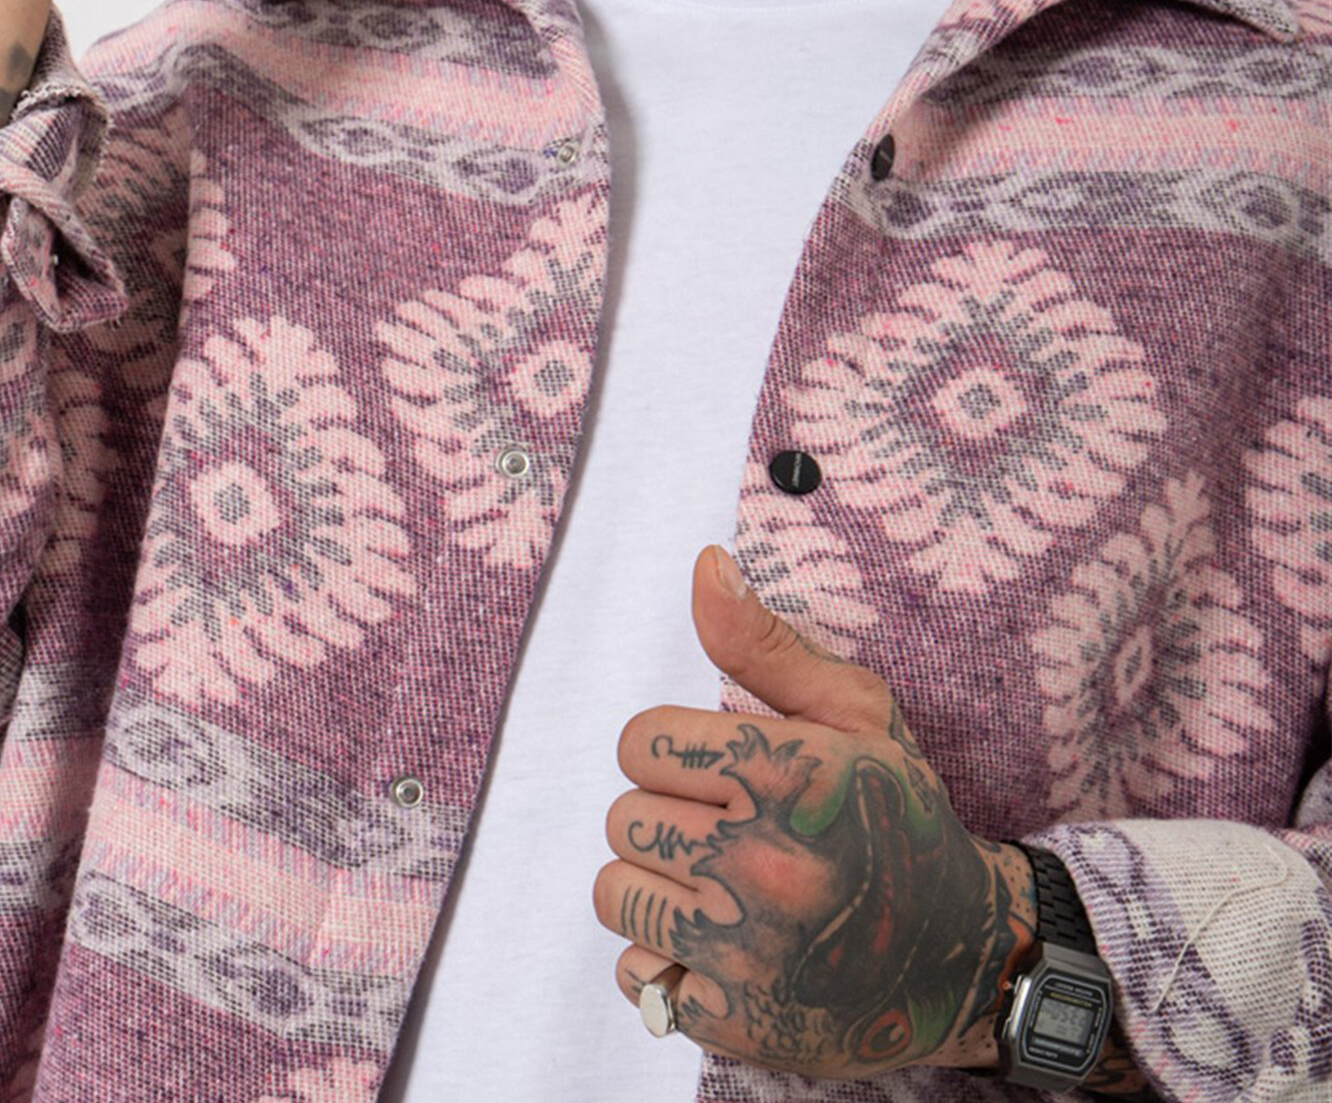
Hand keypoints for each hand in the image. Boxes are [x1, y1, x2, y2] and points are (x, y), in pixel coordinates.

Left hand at [594, 545, 1036, 1078]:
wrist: (965, 955)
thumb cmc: (899, 816)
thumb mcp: (853, 714)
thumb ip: (762, 642)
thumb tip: (704, 564)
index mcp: (788, 776)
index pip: (638, 742)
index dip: (674, 750)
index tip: (717, 767)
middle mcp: (764, 863)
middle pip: (623, 816)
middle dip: (668, 814)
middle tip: (731, 827)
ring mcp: (748, 952)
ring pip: (617, 890)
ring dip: (659, 884)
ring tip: (723, 883)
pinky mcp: (735, 1020)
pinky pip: (636, 969)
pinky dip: (666, 956)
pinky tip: (724, 943)